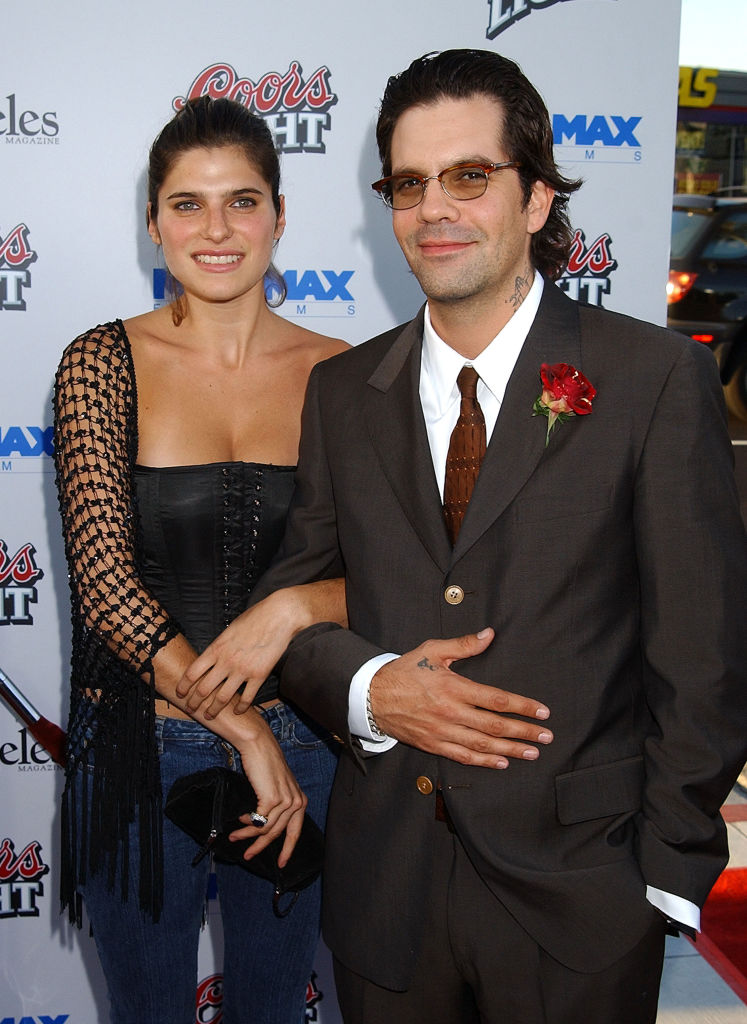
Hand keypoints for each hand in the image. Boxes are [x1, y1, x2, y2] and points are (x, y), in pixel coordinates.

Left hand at [176, 593, 296, 717]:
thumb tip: (211, 657)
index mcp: (216, 648)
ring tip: (209, 716)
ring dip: (213, 710)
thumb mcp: (229, 629)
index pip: (192, 672)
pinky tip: (237, 711)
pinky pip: (247, 697)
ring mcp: (243, 670)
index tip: (180, 693)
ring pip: (222, 697)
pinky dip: (240, 707)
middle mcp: (226, 661)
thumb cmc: (255, 617)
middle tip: (191, 709)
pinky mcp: (260, 675)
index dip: (183, 686)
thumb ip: (220, 646)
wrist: (279, 616)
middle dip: (194, 702)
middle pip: (204, 689)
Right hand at [228, 710, 307, 865]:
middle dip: (260, 846)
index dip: (287, 850)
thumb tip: (263, 828)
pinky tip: (239, 820)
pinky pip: (258, 820)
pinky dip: (246, 823)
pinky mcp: (272, 798)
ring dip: (247, 835)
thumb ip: (277, 806)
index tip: (281, 864)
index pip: (295, 832)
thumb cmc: (265, 765)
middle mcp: (296, 802)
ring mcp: (286, 800)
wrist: (259, 745)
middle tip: (247, 855)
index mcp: (300, 801)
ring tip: (234, 837)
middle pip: (277, 834)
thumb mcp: (276, 788)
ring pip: (265, 829)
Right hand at [370, 628, 551, 768]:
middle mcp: (450, 712)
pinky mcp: (433, 745)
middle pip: (495, 725)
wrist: (373, 696)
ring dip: (510, 750)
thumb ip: (464, 645)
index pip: (496, 699)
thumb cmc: (405, 671)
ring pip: (483, 744)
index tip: (542, 712)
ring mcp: (442, 731)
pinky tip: (501, 762)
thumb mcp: (433, 650)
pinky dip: (484, 761)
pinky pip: (463, 756)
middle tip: (547, 737)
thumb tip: (489, 634)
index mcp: (453, 687)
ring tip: (532, 753)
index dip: (522, 706)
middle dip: (524, 732)